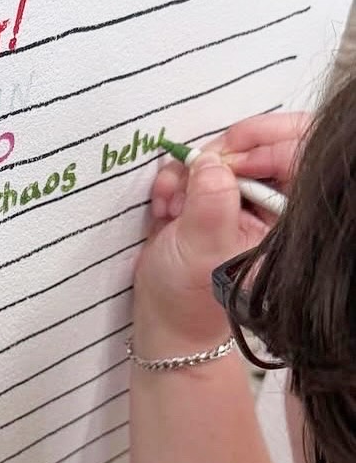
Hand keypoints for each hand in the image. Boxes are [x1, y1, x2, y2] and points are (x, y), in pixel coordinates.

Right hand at [133, 113, 310, 354]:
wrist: (164, 317)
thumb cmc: (190, 299)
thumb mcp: (203, 252)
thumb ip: (211, 205)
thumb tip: (213, 163)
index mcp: (285, 222)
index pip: (298, 158)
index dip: (266, 145)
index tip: (229, 156)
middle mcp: (268, 206)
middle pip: (261, 146)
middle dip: (219, 157)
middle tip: (193, 173)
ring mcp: (240, 200)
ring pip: (224, 153)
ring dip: (189, 172)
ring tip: (173, 204)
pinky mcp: (211, 197)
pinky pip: (197, 166)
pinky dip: (175, 179)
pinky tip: (166, 207)